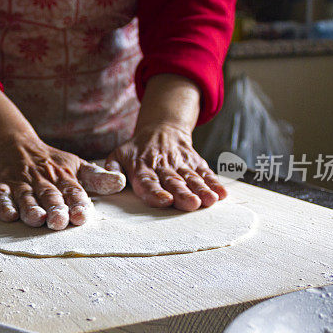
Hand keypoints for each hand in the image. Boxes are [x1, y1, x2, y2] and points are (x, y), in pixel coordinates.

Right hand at [0, 136, 125, 229]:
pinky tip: (9, 214)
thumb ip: (98, 178)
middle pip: (49, 196)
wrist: (14, 145)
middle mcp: (42, 181)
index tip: (81, 215)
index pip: (72, 191)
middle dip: (54, 208)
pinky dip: (4, 205)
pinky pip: (1, 197)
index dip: (77, 203)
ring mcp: (20, 184)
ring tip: (37, 219)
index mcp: (63, 177)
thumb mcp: (76, 166)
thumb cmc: (51, 163)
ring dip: (31, 208)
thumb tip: (121, 182)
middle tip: (59, 221)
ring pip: (26, 198)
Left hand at [106, 123, 226, 210]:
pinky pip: (206, 172)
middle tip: (192, 204)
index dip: (156, 192)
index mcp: (142, 167)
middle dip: (183, 193)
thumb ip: (112, 169)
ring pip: (192, 178)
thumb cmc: (136, 151)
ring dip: (201, 189)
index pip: (148, 181)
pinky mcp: (196, 162)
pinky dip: (214, 182)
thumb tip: (111, 181)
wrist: (161, 129)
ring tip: (210, 200)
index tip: (165, 201)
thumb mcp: (118, 154)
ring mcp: (181, 164)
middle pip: (173, 182)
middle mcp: (162, 166)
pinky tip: (221, 194)